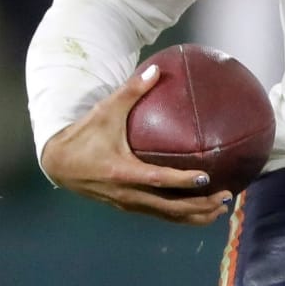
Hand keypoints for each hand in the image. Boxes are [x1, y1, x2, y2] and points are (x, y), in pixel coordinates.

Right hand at [40, 65, 232, 223]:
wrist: (58, 162)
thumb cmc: (84, 134)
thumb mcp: (105, 111)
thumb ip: (131, 91)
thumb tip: (156, 69)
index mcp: (122, 172)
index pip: (157, 180)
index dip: (182, 181)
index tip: (207, 178)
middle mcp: (126, 193)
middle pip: (168, 207)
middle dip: (199, 205)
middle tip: (226, 197)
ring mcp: (127, 203)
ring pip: (165, 215)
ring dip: (193, 215)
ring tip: (220, 210)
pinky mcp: (127, 206)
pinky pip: (158, 214)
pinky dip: (179, 215)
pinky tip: (199, 211)